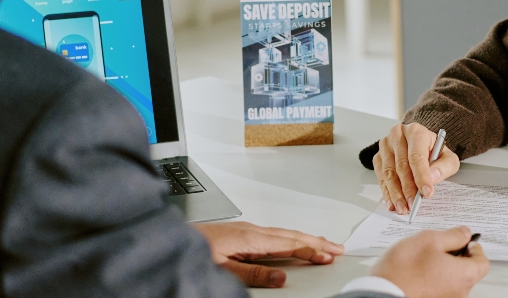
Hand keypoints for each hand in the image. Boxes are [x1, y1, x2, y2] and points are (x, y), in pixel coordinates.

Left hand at [192, 222, 343, 287]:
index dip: (312, 250)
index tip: (329, 256)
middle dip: (317, 241)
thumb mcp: (224, 268)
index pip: (290, 244)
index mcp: (251, 238)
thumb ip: (254, 274)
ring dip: (306, 238)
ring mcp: (247, 230)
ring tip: (322, 244)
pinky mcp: (242, 232)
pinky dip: (291, 237)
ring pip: (285, 233)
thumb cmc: (194, 250)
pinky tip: (293, 241)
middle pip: (292, 235)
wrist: (170, 238)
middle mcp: (252, 230)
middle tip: (337, 248)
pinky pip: (275, 234)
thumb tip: (282, 277)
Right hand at [369, 226, 489, 297]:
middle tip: (440, 245)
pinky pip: (440, 288)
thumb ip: (453, 235)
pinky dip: (433, 278)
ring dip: (444, 267)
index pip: (483, 262)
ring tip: (424, 258)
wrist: (382, 293)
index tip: (465, 240)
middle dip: (457, 256)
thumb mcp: (430, 239)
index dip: (475, 247)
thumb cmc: (403, 269)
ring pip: (452, 280)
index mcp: (464, 275)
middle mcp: (459, 292)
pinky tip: (418, 270)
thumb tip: (464, 234)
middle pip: (468, 271)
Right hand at [373, 122, 459, 213]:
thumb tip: (432, 177)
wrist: (421, 145)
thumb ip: (444, 166)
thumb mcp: (448, 157)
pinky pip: (381, 177)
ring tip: (403, 207)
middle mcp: (398, 135)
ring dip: (396, 193)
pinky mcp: (378, 157)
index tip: (426, 192)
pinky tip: (392, 202)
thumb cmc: (434, 151)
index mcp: (416, 132)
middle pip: (401, 165)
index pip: (416, 156)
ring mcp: (385, 146)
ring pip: (389, 173)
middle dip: (408, 188)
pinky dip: (387, 192)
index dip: (421, 176)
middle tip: (413, 204)